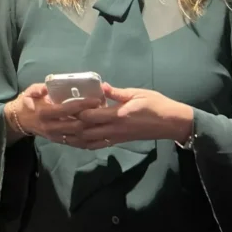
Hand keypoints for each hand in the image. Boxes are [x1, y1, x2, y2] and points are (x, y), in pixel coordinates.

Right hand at [7, 83, 103, 145]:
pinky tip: (101, 137)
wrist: (19, 121)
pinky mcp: (60, 142)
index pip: (66, 110)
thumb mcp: (29, 92)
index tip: (96, 100)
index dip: (82, 105)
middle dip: (91, 119)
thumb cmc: (27, 103)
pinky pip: (77, 144)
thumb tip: (46, 87)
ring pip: (79, 138)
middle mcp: (51, 127)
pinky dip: (90, 142)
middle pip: (76, 126)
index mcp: (44, 113)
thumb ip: (38, 89)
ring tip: (105, 123)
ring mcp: (56, 137)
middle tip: (104, 111)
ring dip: (93, 132)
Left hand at [74, 84, 193, 149]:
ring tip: (63, 129)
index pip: (90, 116)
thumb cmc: (156, 105)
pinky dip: (86, 143)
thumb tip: (100, 86)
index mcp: (118, 115)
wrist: (172, 123)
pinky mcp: (119, 141)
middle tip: (60, 117)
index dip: (76, 111)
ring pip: (90, 142)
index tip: (66, 103)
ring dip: (75, 137)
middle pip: (85, 131)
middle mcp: (114, 129)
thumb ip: (117, 92)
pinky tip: (77, 139)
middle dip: (71, 125)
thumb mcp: (137, 93)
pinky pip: (99, 145)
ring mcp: (116, 137)